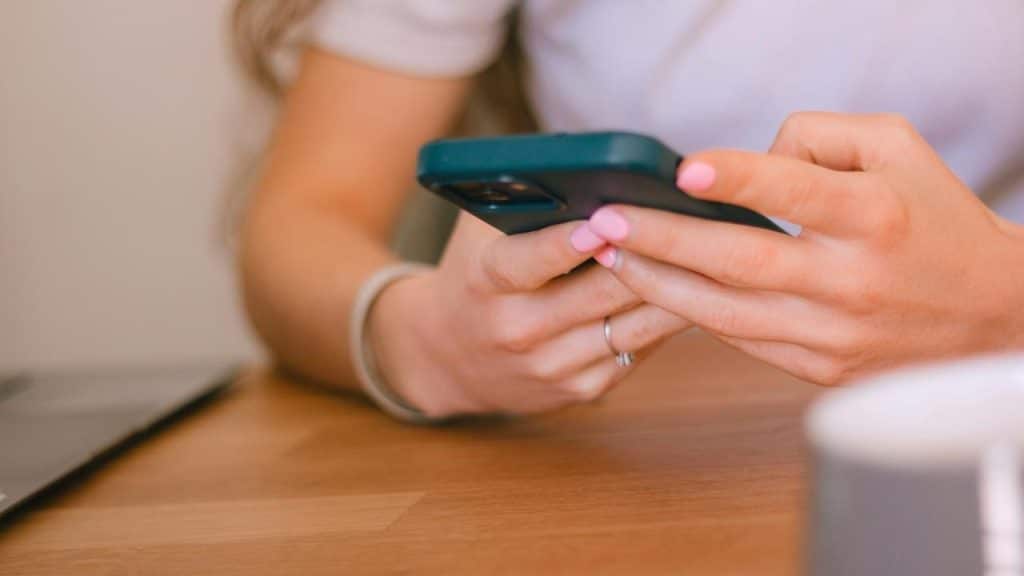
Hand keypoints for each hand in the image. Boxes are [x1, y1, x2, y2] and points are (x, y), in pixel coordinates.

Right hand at [369, 213, 691, 417]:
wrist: (448, 357)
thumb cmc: (475, 275)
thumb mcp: (478, 233)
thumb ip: (521, 201)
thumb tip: (586, 164)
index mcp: (485, 284)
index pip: (526, 263)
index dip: (563, 244)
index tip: (601, 222)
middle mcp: (516, 329)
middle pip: (597, 293)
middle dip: (647, 257)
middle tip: (694, 225)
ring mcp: (551, 366)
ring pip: (631, 326)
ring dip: (676, 290)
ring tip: (713, 255)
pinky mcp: (580, 389)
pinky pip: (638, 351)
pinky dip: (667, 321)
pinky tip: (697, 292)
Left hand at [585, 112, 1023, 384]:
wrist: (992, 317)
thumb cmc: (935, 220)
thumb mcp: (898, 149)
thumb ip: (819, 138)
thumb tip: (741, 164)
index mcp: (877, 216)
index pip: (797, 191)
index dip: (737, 177)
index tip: (682, 170)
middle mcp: (853, 280)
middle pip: (740, 261)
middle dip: (662, 240)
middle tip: (604, 222)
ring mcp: (835, 334)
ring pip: (726, 313)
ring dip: (659, 284)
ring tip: (609, 258)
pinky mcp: (821, 370)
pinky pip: (742, 341)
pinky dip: (694, 315)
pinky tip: (658, 290)